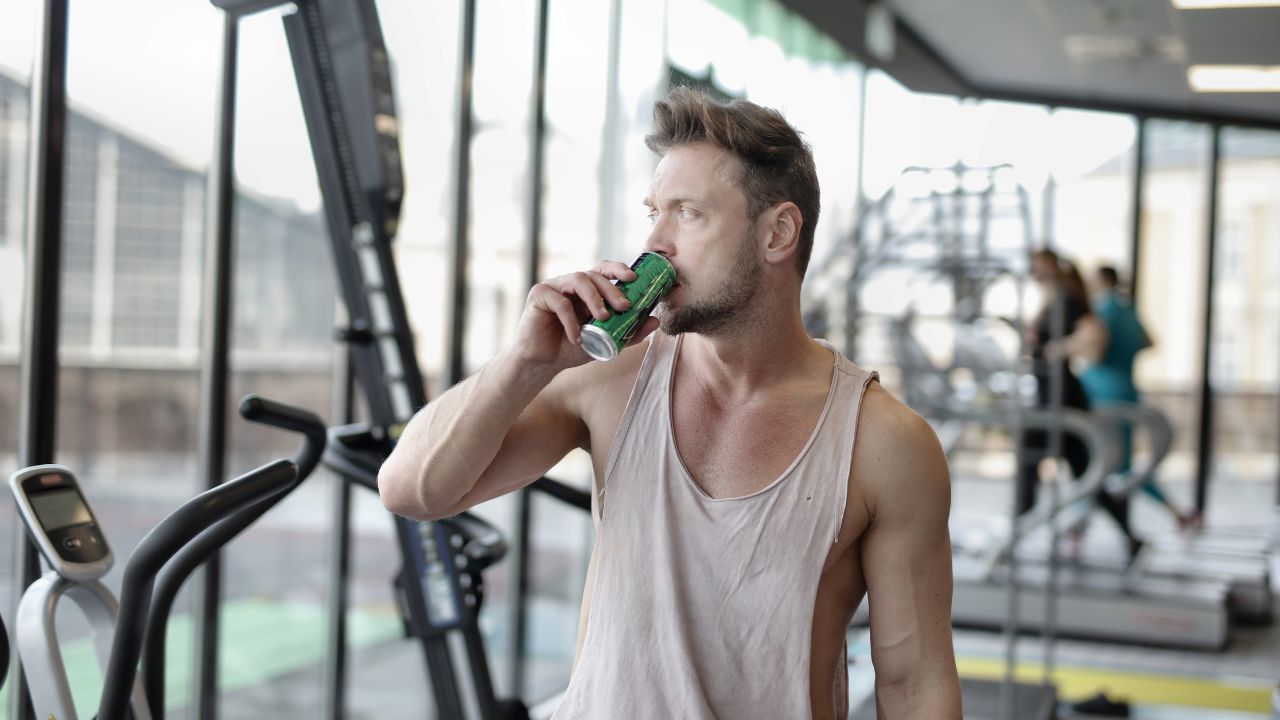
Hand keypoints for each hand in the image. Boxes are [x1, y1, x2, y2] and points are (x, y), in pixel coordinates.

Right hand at [512, 260, 652, 370]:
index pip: (604, 270)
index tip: (634, 278)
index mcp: (586, 290)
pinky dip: (571, 320)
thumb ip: (629, 333)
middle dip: (612, 289)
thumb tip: (655, 321)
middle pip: (594, 274)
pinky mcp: (538, 295)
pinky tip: (576, 337)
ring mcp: (554, 287)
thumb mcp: (605, 342)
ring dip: (594, 298)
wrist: (542, 364)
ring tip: (604, 318)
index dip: (618, 269)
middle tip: (624, 306)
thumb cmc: (571, 349)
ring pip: (578, 279)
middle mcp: (570, 284)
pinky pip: (559, 302)